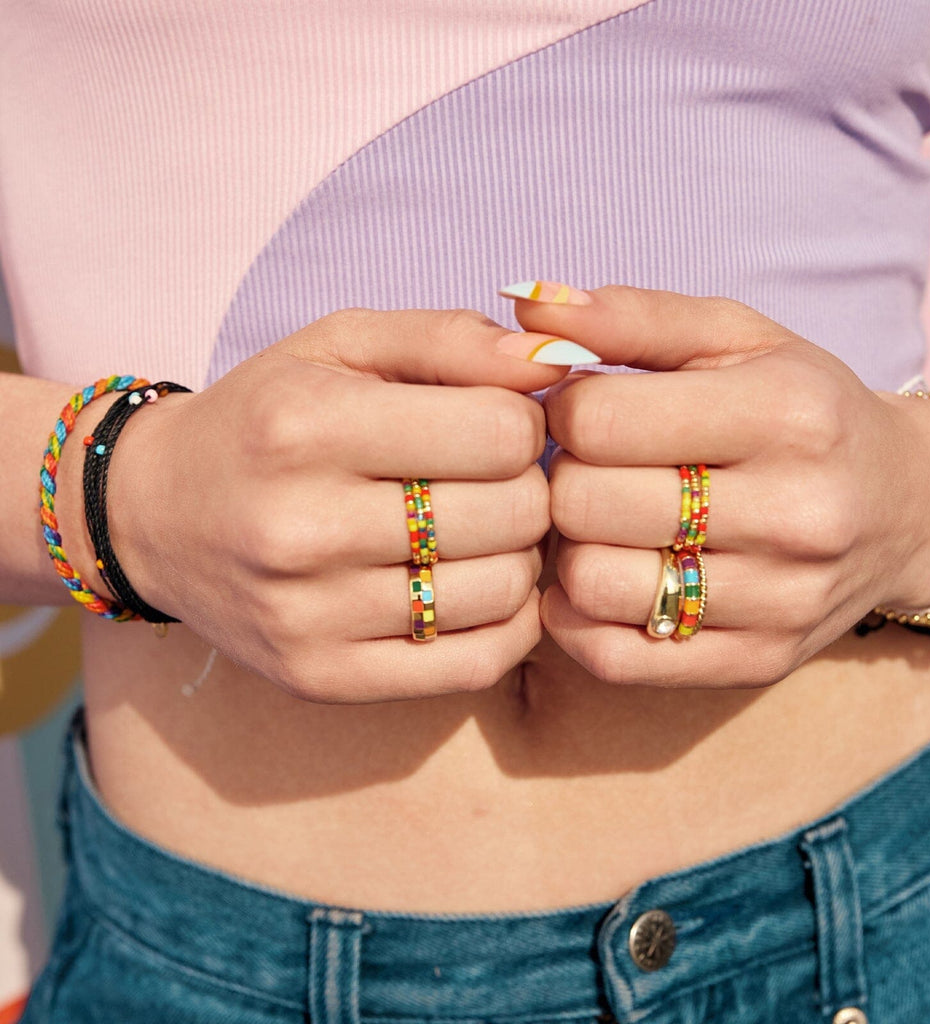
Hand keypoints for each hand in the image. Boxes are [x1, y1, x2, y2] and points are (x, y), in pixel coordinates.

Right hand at [104, 309, 568, 701]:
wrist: (157, 517)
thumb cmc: (268, 417)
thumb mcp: (342, 346)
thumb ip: (451, 338)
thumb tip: (558, 361)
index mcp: (307, 426)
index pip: (501, 432)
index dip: (523, 422)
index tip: (497, 424)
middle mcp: (302, 528)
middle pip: (514, 512)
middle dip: (528, 487)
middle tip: (495, 480)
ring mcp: (310, 616)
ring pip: (506, 590)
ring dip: (520, 553)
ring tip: (482, 529)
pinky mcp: (324, 677)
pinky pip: (479, 663)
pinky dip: (511, 621)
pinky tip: (484, 585)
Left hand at [510, 286, 929, 686]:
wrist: (903, 508)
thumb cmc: (801, 407)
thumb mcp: (735, 337)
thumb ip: (631, 316)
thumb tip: (524, 306)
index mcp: (786, 413)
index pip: (596, 420)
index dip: (562, 410)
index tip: (583, 412)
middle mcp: (795, 512)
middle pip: (585, 503)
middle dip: (563, 478)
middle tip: (587, 469)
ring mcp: (780, 599)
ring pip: (592, 584)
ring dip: (568, 550)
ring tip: (597, 523)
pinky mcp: (758, 661)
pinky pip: (614, 657)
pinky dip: (578, 618)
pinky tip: (600, 576)